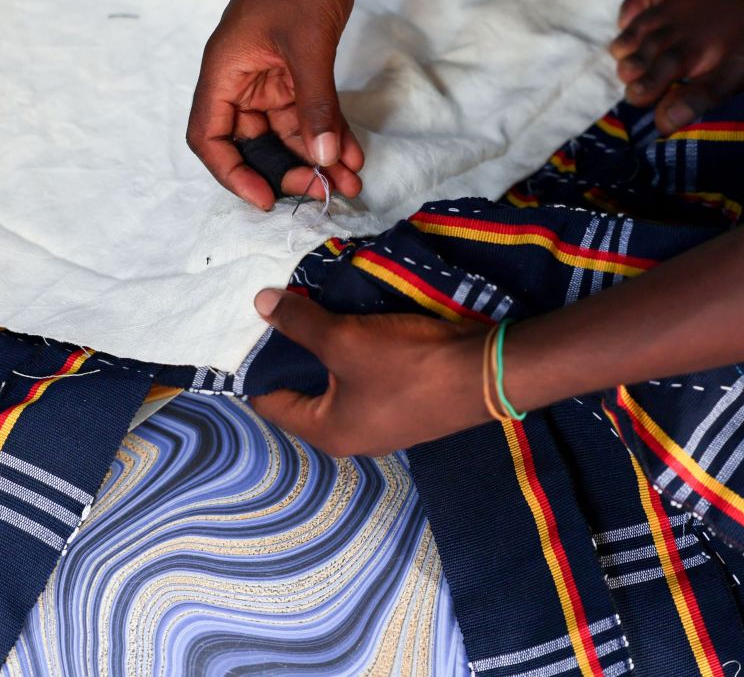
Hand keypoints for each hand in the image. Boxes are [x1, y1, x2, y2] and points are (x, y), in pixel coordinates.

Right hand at [187, 0, 365, 209]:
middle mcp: (241, 80)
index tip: (266, 199)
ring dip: (317, 158)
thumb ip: (315, 106)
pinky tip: (352, 153)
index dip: (232, 173)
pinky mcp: (297, 71)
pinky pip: (310, 114)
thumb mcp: (308, 46)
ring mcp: (270, 77)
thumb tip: (322, 161)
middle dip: (288, 170)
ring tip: (349, 180)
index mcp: (224, 72)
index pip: (209, 137)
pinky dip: (329, 134)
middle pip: (253, 143)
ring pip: (288, 133)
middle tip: (321, 189)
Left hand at [249, 288, 491, 456]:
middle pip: (304, 393)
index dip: (259, 364)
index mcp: (326, 433)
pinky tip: (361, 328)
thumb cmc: (406, 364)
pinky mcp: (407, 410)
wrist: (486, 373)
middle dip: (295, 354)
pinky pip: (366, 383)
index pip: (270, 401)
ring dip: (328, 353)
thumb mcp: (344, 339)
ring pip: (337, 386)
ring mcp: (382, 427)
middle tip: (287, 313)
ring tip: (321, 313)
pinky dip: (357, 358)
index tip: (257, 326)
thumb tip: (259, 303)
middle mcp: (350, 439)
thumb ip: (299, 322)